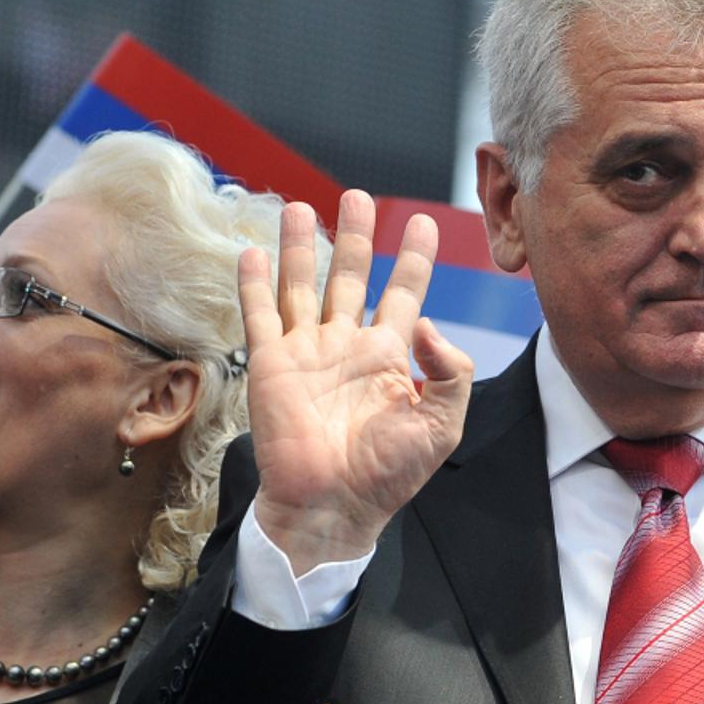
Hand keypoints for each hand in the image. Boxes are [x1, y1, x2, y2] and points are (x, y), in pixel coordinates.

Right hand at [238, 191, 473, 573]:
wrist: (333, 507)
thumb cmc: (388, 474)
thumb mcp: (442, 425)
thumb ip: (450, 372)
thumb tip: (429, 321)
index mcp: (391, 356)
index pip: (404, 292)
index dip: (414, 258)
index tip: (424, 223)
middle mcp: (347, 345)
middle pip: (351, 275)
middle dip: (355, 236)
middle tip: (358, 196)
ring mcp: (308, 352)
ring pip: (302, 286)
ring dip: (301, 247)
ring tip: (299, 207)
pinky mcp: (272, 366)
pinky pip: (262, 316)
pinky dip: (256, 284)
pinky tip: (253, 252)